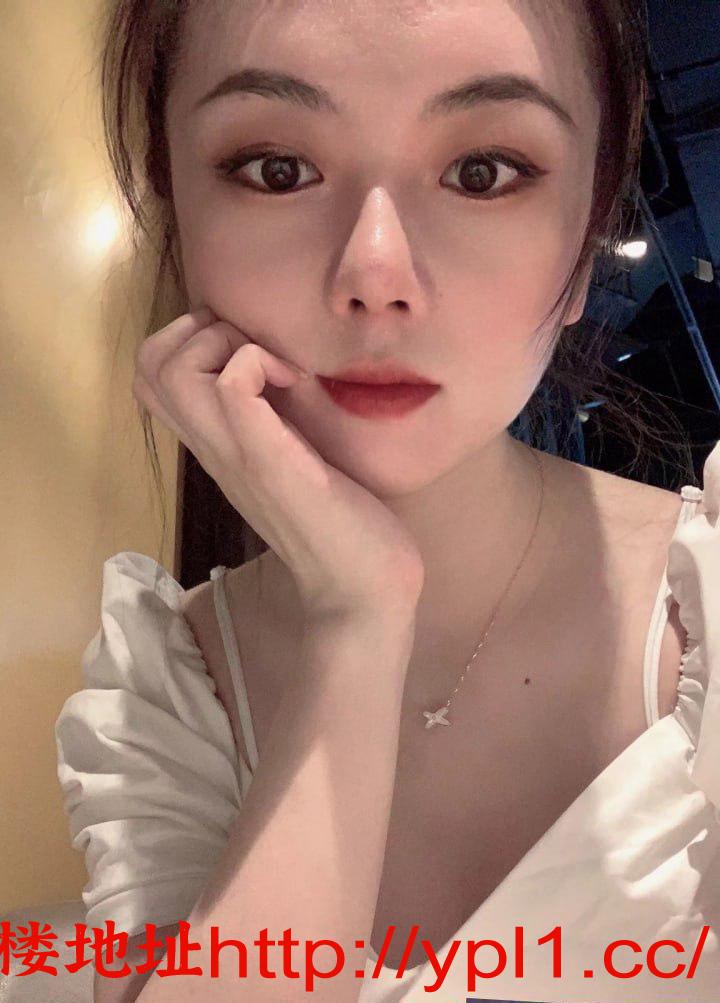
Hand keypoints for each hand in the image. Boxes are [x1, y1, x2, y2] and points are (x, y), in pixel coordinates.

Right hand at [132, 307, 424, 618]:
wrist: (364, 590)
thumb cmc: (343, 528)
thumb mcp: (294, 461)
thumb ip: (274, 426)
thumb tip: (283, 378)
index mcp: (218, 447)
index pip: (152, 378)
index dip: (189, 340)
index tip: (248, 351)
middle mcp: (214, 450)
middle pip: (148, 366)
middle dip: (195, 331)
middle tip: (252, 350)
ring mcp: (236, 456)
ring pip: (172, 371)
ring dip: (223, 343)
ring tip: (273, 366)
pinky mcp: (270, 462)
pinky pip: (232, 387)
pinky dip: (259, 362)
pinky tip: (296, 383)